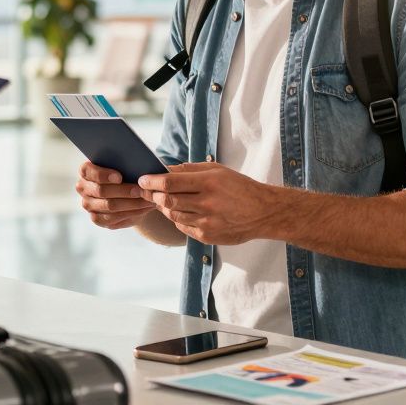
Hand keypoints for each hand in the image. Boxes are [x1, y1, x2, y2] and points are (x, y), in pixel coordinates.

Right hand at [75, 161, 154, 228]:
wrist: (126, 191)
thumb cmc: (124, 172)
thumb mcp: (124, 166)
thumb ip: (124, 163)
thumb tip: (137, 166)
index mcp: (85, 171)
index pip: (88, 171)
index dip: (103, 174)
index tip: (119, 177)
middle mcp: (83, 188)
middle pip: (101, 191)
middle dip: (124, 191)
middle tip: (141, 190)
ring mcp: (88, 204)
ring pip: (109, 206)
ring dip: (131, 203)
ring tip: (147, 200)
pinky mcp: (96, 218)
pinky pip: (112, 218)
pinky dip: (130, 213)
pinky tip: (143, 208)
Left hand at [138, 163, 281, 244]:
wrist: (263, 213)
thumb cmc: (239, 187)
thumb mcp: (217, 171)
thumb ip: (190, 170)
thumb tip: (165, 169)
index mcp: (208, 183)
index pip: (170, 182)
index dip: (152, 181)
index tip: (142, 179)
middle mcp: (206, 203)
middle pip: (167, 200)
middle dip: (152, 194)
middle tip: (145, 190)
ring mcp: (206, 222)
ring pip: (172, 215)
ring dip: (163, 206)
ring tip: (161, 199)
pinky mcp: (207, 236)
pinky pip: (182, 227)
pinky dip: (177, 218)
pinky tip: (180, 211)